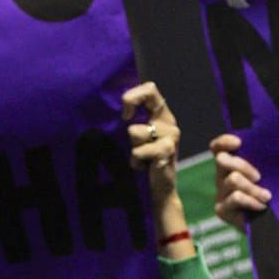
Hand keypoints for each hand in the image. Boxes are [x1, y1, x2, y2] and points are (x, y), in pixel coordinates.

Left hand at [122, 82, 180, 198]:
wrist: (160, 189)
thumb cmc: (145, 162)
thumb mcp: (138, 138)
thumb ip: (131, 120)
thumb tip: (107, 106)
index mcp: (162, 115)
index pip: (151, 89)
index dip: (134, 95)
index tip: (124, 115)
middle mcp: (169, 122)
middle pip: (149, 93)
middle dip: (130, 103)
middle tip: (126, 128)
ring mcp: (171, 135)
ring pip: (135, 131)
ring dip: (132, 147)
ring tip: (141, 157)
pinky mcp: (167, 150)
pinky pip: (138, 150)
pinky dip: (135, 161)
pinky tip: (144, 167)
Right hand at [212, 134, 270, 228]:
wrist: (274, 226)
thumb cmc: (276, 196)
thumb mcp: (271, 175)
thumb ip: (267, 162)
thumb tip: (277, 144)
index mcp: (231, 165)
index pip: (218, 148)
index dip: (224, 142)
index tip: (239, 142)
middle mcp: (222, 177)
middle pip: (222, 160)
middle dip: (242, 165)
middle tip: (259, 177)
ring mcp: (220, 194)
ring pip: (233, 179)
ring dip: (253, 188)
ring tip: (267, 196)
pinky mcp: (222, 210)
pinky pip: (236, 197)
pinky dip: (251, 200)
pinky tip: (261, 206)